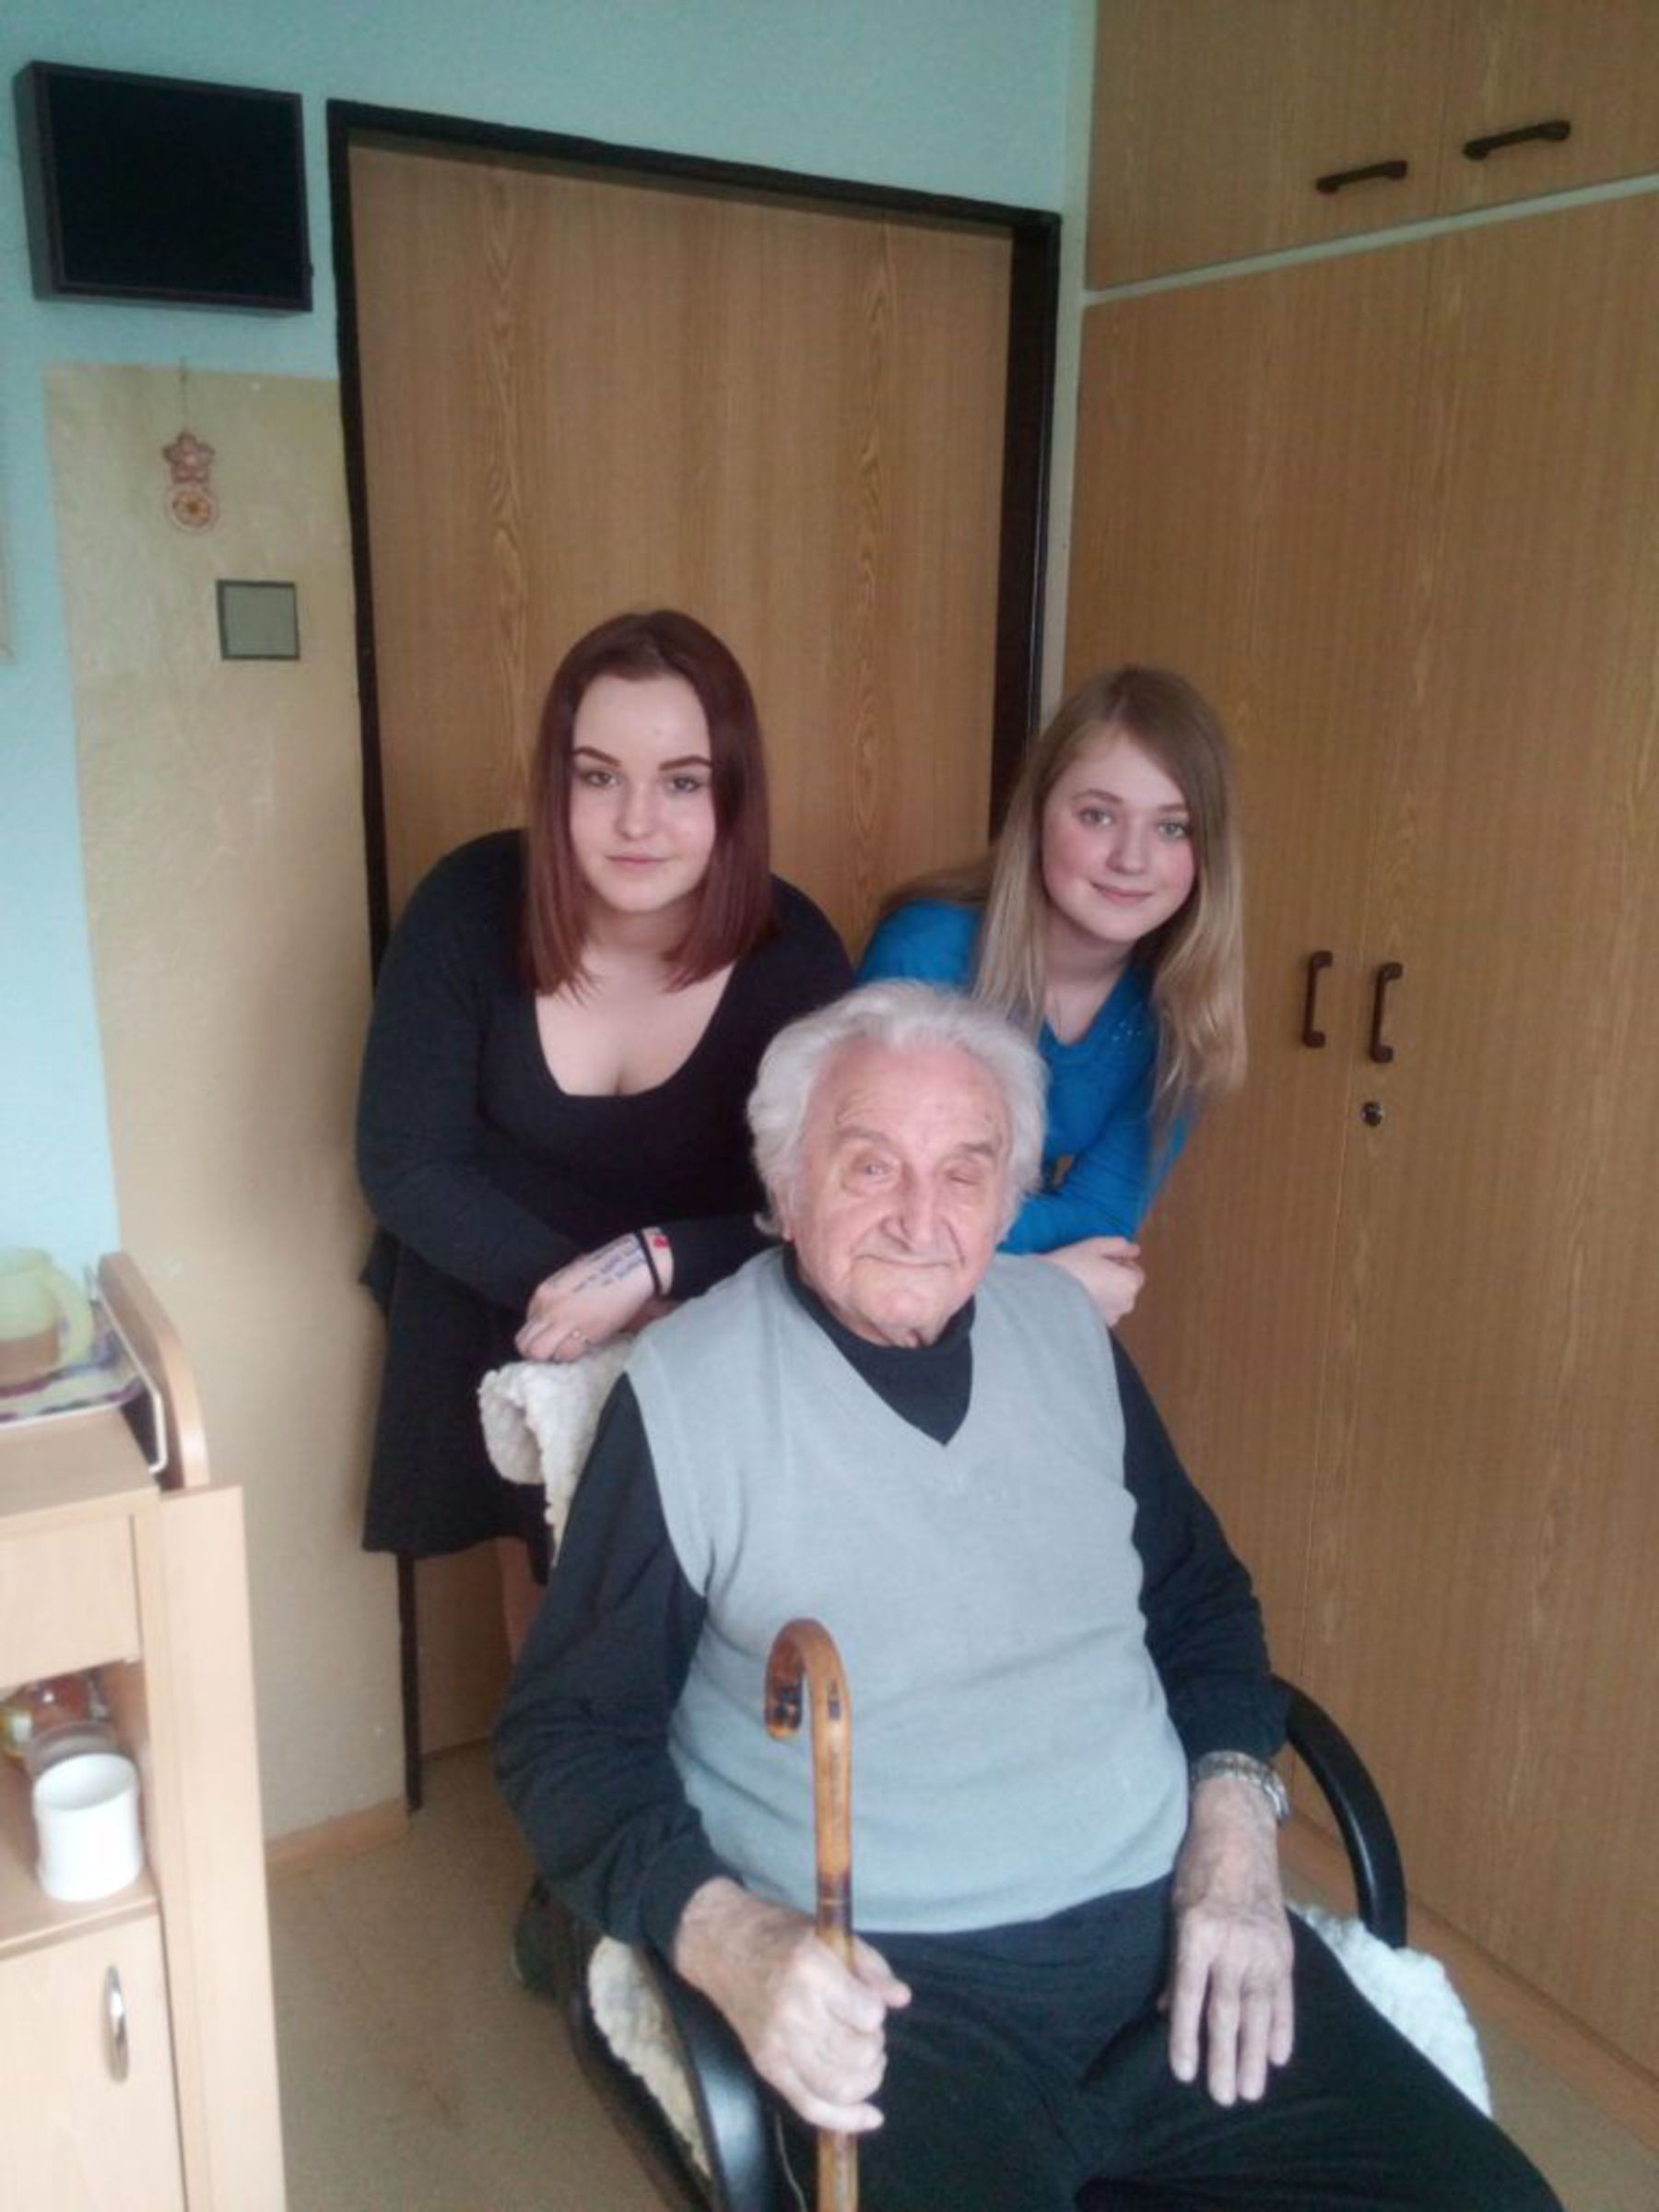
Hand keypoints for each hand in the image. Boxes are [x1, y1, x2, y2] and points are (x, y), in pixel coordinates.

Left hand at [516, 1233, 662, 1361]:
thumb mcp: (571, 1278)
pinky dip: (572, 1356)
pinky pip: (566, 1354)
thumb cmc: (606, 1267)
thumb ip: (557, 1297)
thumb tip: (554, 1315)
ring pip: (539, 1353)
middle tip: (555, 1351)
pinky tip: (584, 1346)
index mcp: (543, 1293)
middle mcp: (547, 1308)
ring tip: (570, 1349)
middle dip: (538, 1352)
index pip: (526, 1326)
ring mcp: (563, 1321)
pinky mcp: (584, 1331)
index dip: (540, 1335)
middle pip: (525, 1344)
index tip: (553, 1337)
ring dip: (553, 1356)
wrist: (633, 1265)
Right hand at [673, 1878, 910, 2132]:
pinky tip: (869, 2116)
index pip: (868, 2014)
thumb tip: (901, 1998)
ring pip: (839, 2087)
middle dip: (875, 2047)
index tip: (868, 2002)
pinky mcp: (767, 2067)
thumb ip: (871, 1967)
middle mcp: (793, 2011)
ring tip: (866, 2060)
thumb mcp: (831, 1936)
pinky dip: (845, 2120)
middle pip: (857, 2055)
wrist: (722, 1946)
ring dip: (867, 2080)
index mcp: (811, 1970)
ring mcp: (777, 2045)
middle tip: (866, 2031)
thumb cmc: (781, 1934)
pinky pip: (810, 2107)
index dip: (876, 2012)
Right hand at [1042, 1236, 1144, 1326]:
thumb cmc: (1071, 1266)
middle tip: (1090, 1270)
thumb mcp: (1095, 1245)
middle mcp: (1126, 1303)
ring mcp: (1113, 1318)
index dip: (1120, 1263)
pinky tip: (1079, 1297)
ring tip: (1082, 1284)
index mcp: (1130, 1282)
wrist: (1045, 1292)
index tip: (1101, 1260)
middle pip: (1126, 1288)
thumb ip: (1119, 1246)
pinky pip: (1103, 1313)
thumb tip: (1133, 1249)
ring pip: (1115, 1301)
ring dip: (1106, 1293)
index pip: (1136, 1272)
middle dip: (1114, 1279)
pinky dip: (1096, 1306)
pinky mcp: (1099, 1327)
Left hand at [1165, 1773, 1294, 2104]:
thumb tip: (1166, 2011)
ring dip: (1255, 2055)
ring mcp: (1262, 1949)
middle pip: (1226, 2013)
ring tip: (1252, 2091)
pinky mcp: (1283, 1950)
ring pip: (1258, 2012)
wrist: (1240, 1834)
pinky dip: (1282, 2027)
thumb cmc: (1198, 1871)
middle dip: (1224, 2059)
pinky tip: (1279, 2056)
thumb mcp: (1175, 1911)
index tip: (1184, 2074)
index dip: (1186, 2038)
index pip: (1190, 1997)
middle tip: (1224, 2098)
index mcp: (1197, 1934)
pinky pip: (1283, 1996)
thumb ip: (1174, 1964)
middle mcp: (1232, 1945)